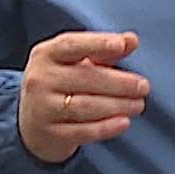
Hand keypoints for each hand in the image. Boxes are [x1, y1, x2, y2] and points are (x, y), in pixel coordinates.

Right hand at [17, 31, 148, 164]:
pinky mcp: (49, 133)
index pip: (72, 45)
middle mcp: (40, 79)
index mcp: (47, 54)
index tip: (121, 45)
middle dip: (119, 83)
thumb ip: (104, 50)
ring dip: (117, 105)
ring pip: (85, 106)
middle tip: (143, 87)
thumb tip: (131, 40)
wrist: (31, 124)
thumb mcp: (75, 62)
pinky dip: (106, 127)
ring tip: (138, 104)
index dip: (97, 43)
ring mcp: (42, 108)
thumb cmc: (60, 84)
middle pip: (84, 78)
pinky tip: (124, 122)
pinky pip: (82, 131)